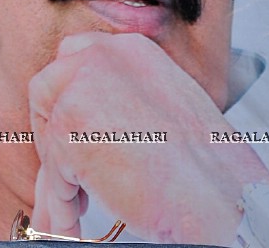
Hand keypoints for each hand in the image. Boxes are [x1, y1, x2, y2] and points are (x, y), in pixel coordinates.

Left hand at [28, 32, 268, 244]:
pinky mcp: (68, 123)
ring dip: (57, 177)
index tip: (75, 140)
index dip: (67, 104)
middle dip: (52, 136)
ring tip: (74, 208)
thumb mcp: (158, 113)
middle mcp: (104, 54)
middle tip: (69, 177)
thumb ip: (115, 106)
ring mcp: (82, 85)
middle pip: (47, 90)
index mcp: (131, 49)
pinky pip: (52, 172)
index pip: (74, 59)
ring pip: (49, 135)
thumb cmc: (204, 167)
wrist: (221, 198)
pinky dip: (61, 202)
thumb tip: (75, 133)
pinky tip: (75, 220)